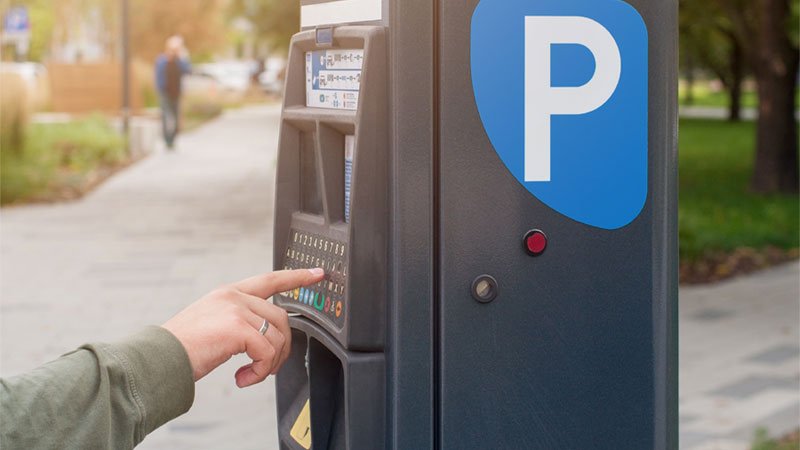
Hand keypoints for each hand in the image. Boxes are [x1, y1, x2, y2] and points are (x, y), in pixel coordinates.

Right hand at [162, 268, 324, 386]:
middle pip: (281, 318)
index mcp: (229, 293)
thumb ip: (240, 323)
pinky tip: (243, 378)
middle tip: (267, 367)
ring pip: (277, 337)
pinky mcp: (238, 328)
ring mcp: (237, 309)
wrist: (159, 359)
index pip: (270, 280)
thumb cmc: (182, 348)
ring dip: (269, 364)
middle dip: (282, 347)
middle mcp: (234, 296)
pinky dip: (261, 371)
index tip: (317, 274)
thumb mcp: (213, 325)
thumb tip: (268, 341)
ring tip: (251, 375)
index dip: (296, 277)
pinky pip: (267, 352)